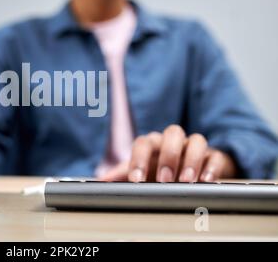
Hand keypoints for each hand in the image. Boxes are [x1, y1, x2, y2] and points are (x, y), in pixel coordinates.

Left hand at [100, 125, 236, 182]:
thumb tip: (100, 181)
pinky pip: (215, 155)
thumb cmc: (160, 168)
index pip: (143, 142)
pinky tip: (206, 180)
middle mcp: (174, 141)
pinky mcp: (214, 155)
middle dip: (168, 156)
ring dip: (191, 159)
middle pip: (172, 133)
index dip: (138, 159)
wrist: (190, 169)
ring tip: (187, 180)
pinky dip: (211, 167)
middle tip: (164, 180)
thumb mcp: (142, 170)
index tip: (136, 180)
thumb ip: (121, 174)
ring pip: (196, 140)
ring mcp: (194, 146)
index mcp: (154, 143)